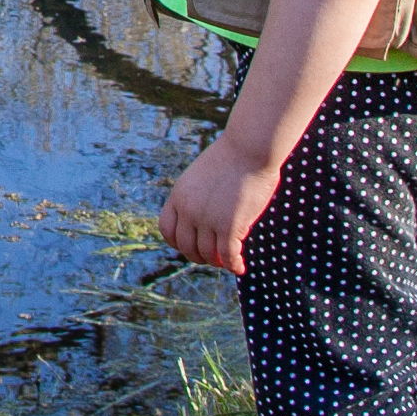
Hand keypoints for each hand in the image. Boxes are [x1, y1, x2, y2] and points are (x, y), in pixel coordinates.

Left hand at [160, 129, 278, 275]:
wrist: (249, 148)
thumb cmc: (232, 157)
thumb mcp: (202, 176)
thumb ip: (197, 196)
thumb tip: (201, 213)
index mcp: (179, 196)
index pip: (167, 230)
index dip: (178, 242)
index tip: (190, 245)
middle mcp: (188, 210)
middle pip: (186, 246)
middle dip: (198, 256)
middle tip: (212, 257)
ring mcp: (207, 220)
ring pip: (207, 254)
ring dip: (217, 261)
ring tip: (228, 262)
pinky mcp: (229, 226)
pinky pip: (227, 255)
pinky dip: (233, 265)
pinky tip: (240, 267)